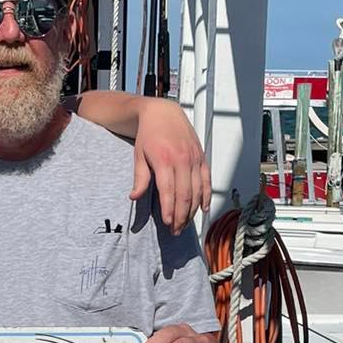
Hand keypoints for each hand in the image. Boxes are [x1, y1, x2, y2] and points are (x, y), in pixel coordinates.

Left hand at [130, 100, 211, 233]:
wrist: (163, 112)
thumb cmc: (149, 134)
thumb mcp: (139, 155)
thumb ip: (140, 178)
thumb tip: (135, 197)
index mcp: (164, 160)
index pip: (168, 191)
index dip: (169, 210)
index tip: (167, 223)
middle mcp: (182, 159)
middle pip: (184, 195)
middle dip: (180, 216)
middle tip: (175, 230)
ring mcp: (194, 158)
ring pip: (197, 191)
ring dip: (192, 210)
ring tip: (184, 224)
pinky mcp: (201, 157)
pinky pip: (207, 180)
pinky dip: (206, 196)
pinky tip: (203, 209)